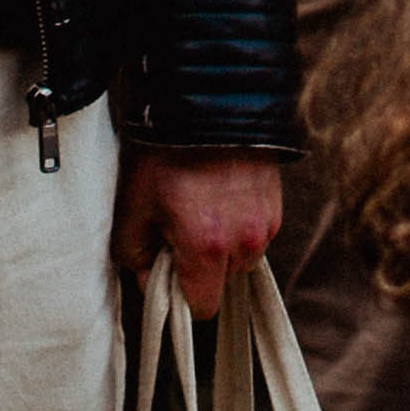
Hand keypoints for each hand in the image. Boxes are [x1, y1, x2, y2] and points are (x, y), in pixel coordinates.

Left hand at [113, 150, 289, 322]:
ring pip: (243, 258)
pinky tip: (221, 195)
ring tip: (203, 208)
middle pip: (223, 282)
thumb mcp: (132, 205)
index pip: (202, 307)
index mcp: (206, 248)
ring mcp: (266, 222)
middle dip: (203, 267)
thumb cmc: (166, 154)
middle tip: (181, 230)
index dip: (181, 294)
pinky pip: (257, 233)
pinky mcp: (277, 204)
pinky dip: (240, 224)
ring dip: (225, 246)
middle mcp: (244, 241)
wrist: (211, 103)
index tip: (168, 267)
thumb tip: (150, 274)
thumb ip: (133, 255)